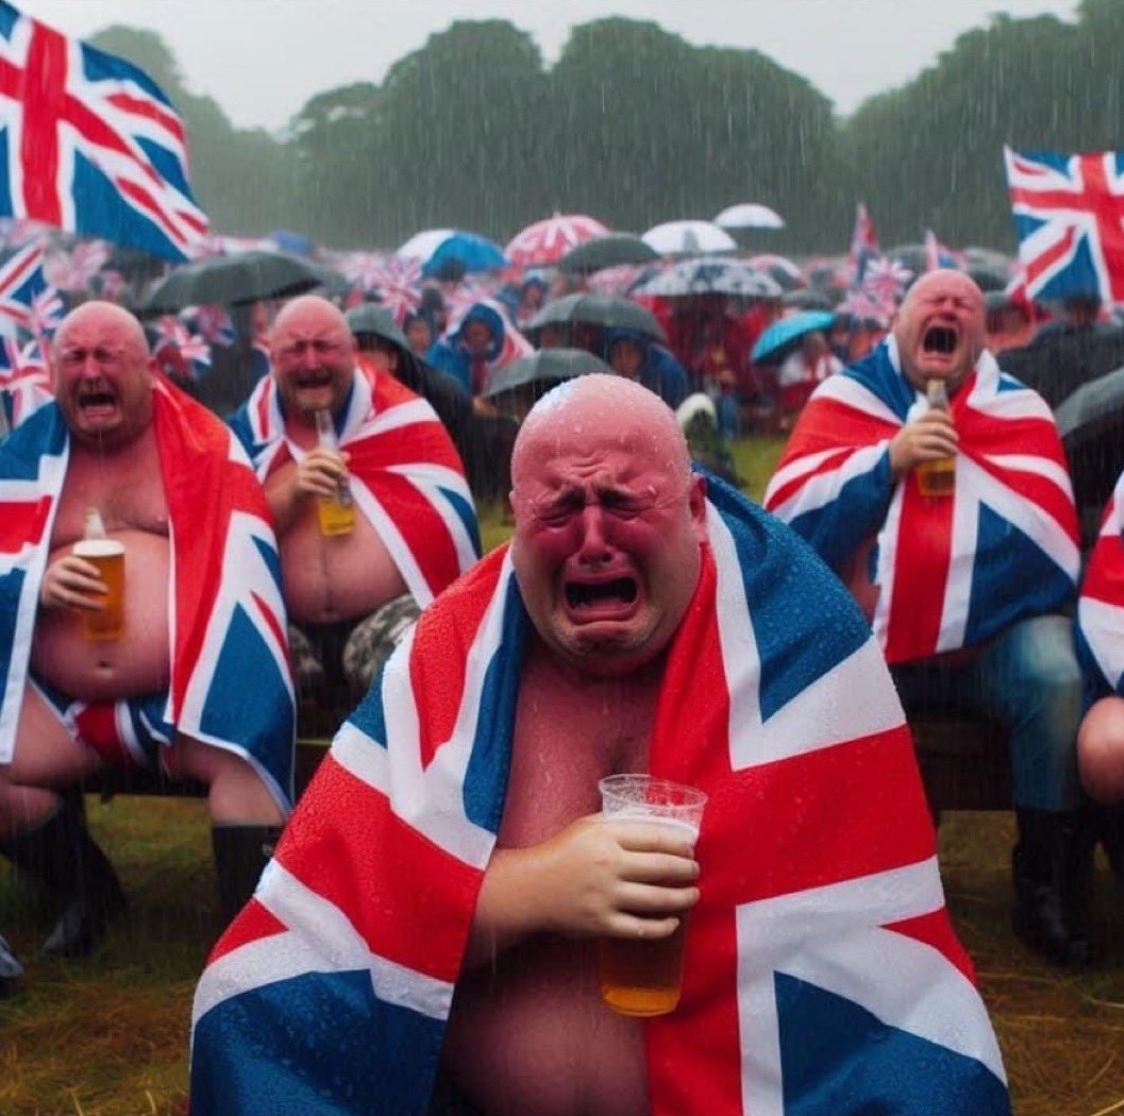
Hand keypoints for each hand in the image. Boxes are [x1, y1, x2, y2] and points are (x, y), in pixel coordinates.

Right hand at [39, 553, 105, 611]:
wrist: (44, 583)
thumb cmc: (70, 570)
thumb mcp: (75, 560)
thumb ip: (91, 549)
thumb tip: (108, 533)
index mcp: (64, 563)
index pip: (74, 563)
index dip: (86, 568)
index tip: (99, 574)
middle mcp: (55, 574)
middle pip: (74, 580)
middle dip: (91, 586)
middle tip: (106, 590)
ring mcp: (52, 588)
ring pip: (70, 596)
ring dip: (87, 602)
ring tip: (102, 606)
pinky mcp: (51, 600)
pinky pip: (66, 606)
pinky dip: (78, 609)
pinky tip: (89, 613)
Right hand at [292, 447, 349, 501]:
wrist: (297, 493)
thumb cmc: (314, 479)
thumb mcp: (324, 470)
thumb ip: (336, 463)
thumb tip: (347, 455)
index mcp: (310, 457)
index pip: (320, 452)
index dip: (333, 457)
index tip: (344, 465)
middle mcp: (304, 464)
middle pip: (320, 462)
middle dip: (335, 469)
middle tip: (345, 478)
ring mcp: (301, 474)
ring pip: (318, 475)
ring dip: (331, 482)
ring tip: (337, 487)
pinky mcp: (299, 486)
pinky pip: (313, 487)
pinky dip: (324, 491)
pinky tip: (331, 495)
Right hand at [532, 814, 699, 940]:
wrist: (531, 888)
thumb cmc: (561, 852)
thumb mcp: (587, 826)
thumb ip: (618, 823)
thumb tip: (654, 823)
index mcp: (606, 837)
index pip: (655, 838)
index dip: (679, 844)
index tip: (690, 848)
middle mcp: (609, 867)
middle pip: (662, 868)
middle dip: (687, 870)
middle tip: (695, 871)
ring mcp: (606, 898)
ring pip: (658, 900)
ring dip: (683, 898)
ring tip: (693, 895)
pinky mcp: (602, 924)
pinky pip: (641, 929)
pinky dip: (662, 927)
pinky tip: (673, 922)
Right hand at [888, 409, 957, 481]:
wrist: (886, 463)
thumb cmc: (902, 450)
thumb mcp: (909, 435)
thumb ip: (923, 430)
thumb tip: (946, 428)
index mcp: (912, 424)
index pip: (931, 414)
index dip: (945, 417)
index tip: (952, 423)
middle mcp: (912, 430)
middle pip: (937, 428)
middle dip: (950, 433)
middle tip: (956, 440)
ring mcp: (912, 442)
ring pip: (937, 440)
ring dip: (949, 446)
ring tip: (954, 451)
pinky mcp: (913, 454)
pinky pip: (933, 453)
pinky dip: (943, 454)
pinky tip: (947, 456)